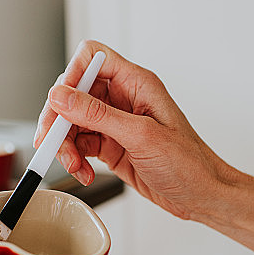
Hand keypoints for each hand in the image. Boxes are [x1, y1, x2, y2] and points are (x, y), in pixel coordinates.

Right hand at [35, 40, 233, 220]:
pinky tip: (84, 172)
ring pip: (72, 122)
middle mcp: (123, 99)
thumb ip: (99, 115)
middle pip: (74, 93)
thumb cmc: (189, 164)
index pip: (92, 58)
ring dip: (65, 145)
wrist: (202, 196)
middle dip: (59, 119)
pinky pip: (80, 145)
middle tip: (51, 143)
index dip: (71, 75)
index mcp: (136, 83)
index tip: (60, 103)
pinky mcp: (111, 145)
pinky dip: (75, 159)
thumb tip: (62, 96)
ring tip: (74, 166)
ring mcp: (115, 123)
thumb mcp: (142, 137)